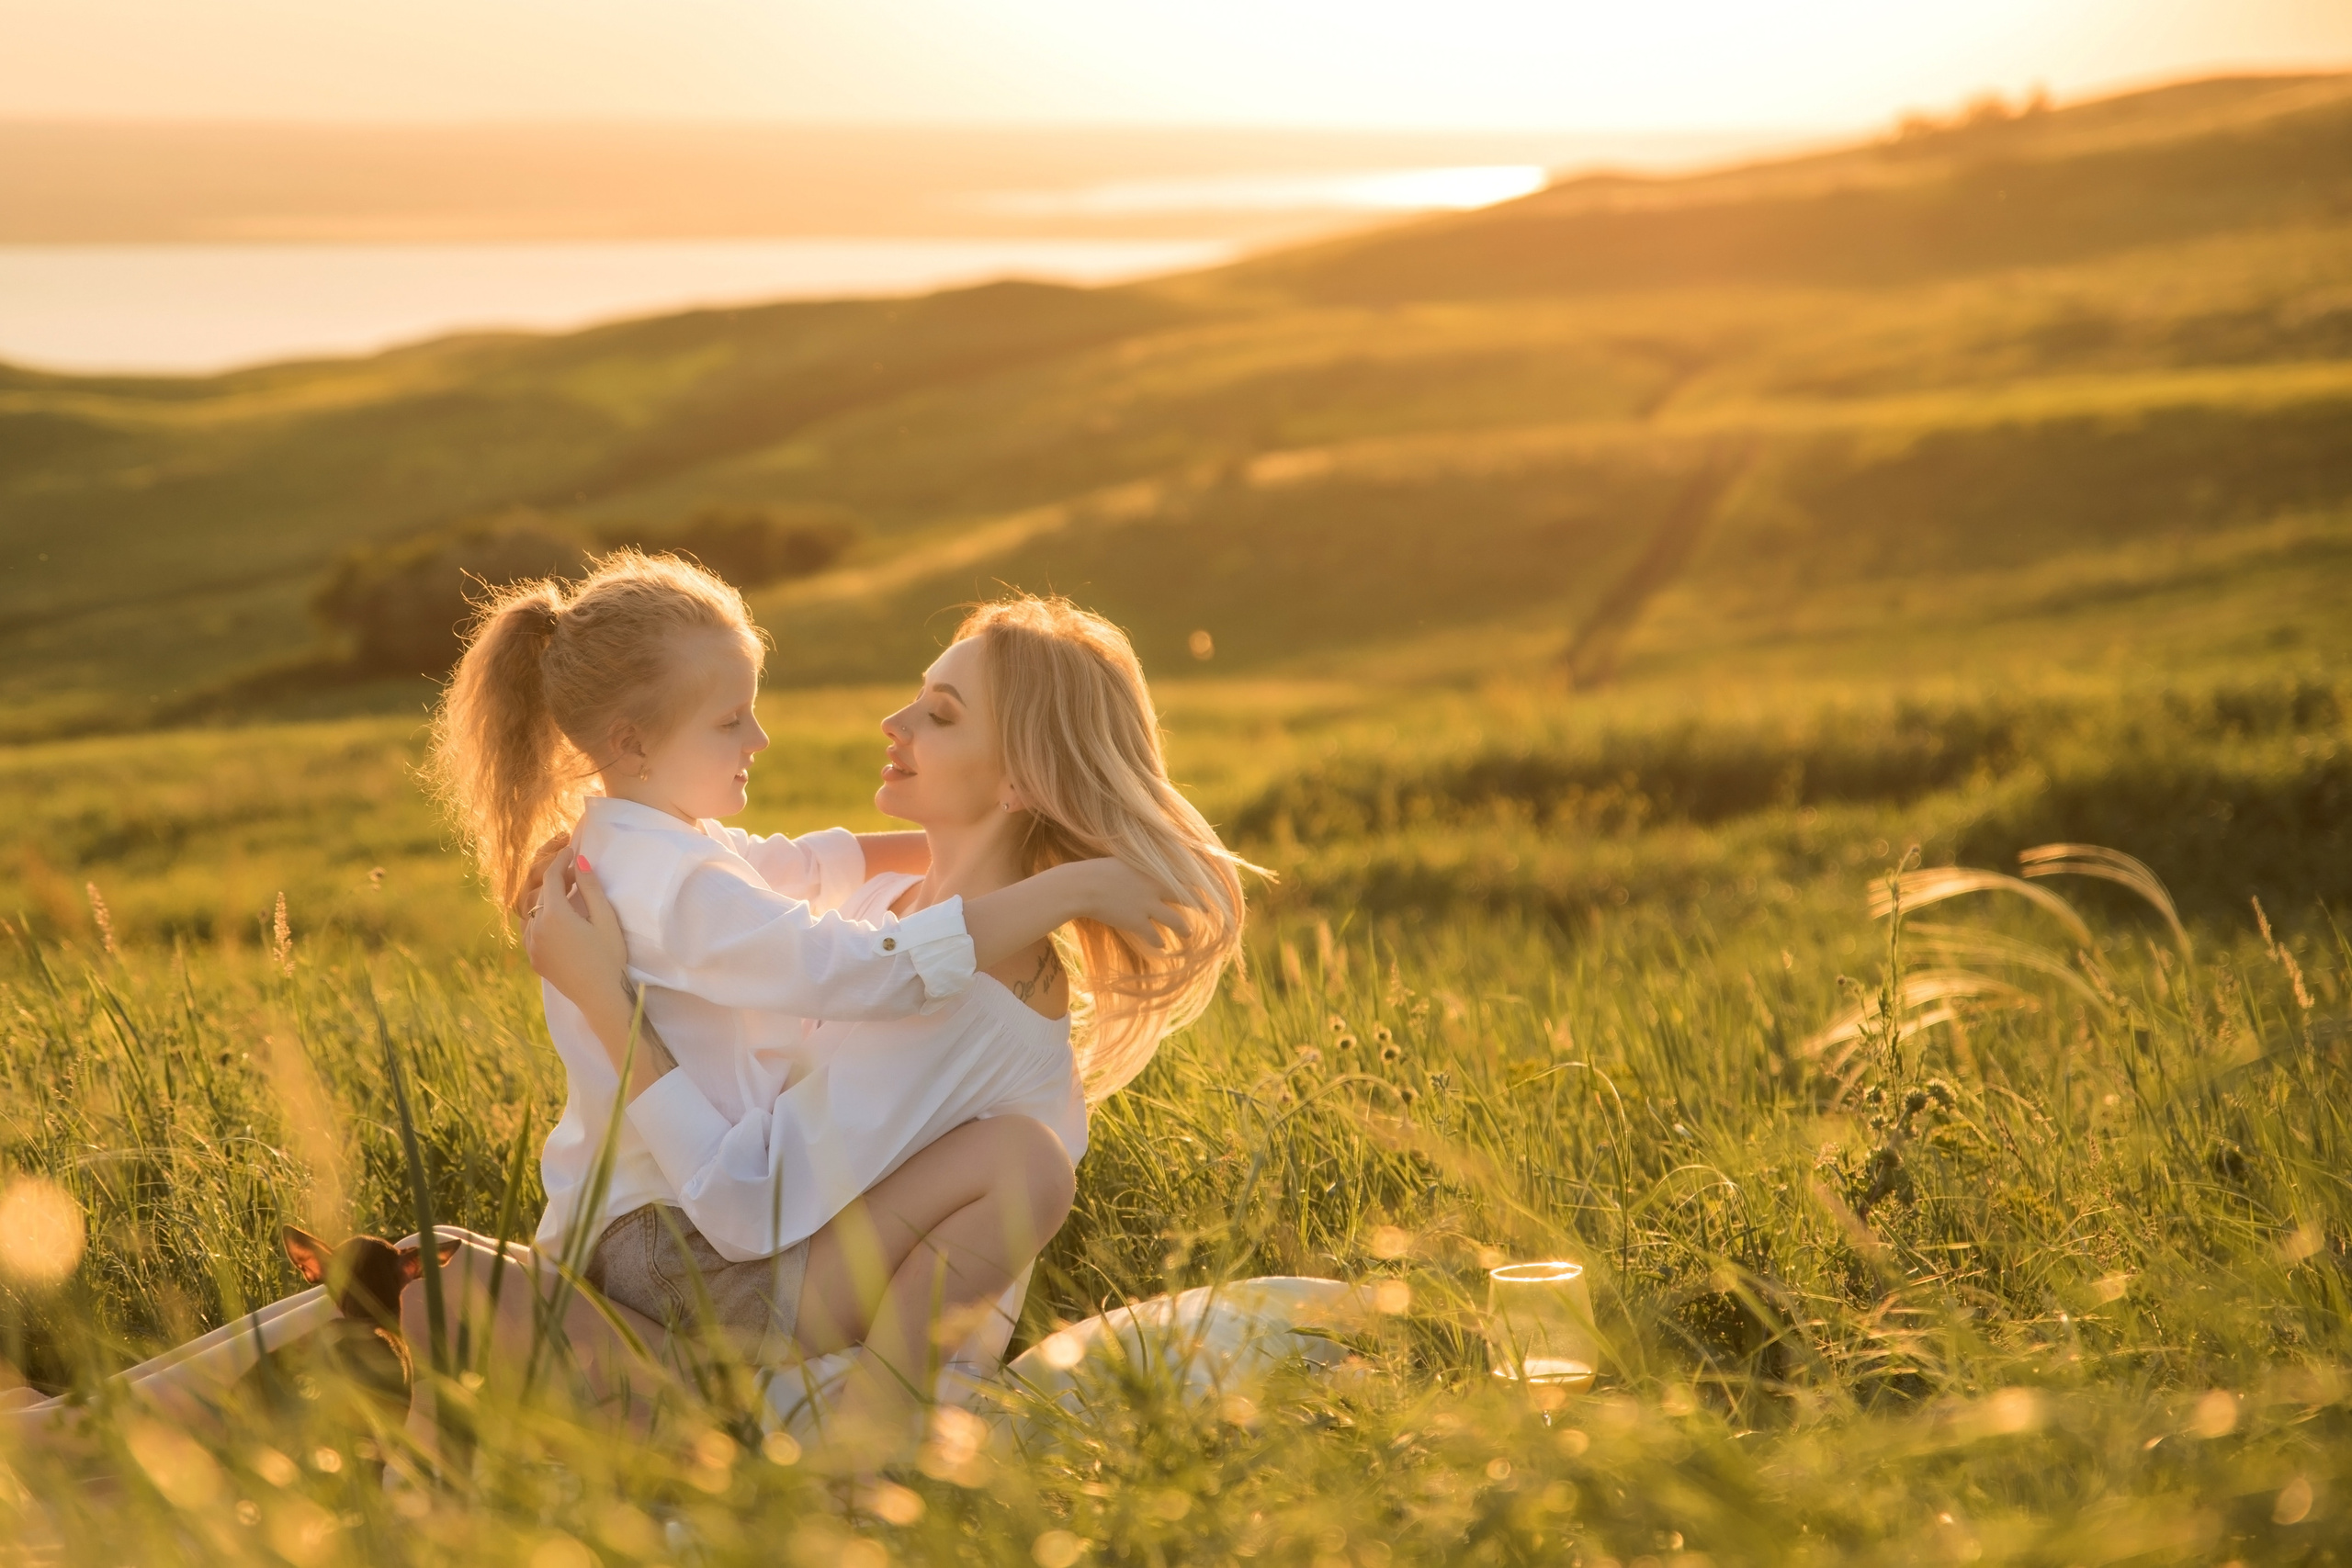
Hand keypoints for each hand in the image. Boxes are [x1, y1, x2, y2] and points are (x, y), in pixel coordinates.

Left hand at [522, 847, 630, 1004]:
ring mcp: (532, 945)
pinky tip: (557, 920)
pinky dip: (540, 919)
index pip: (551, 877)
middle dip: (554, 878)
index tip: (571, 851)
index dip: (561, 861)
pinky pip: (530, 930)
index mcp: (555, 915)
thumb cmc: (609, 956)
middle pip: (539, 892)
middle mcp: (536, 929)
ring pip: (531, 911)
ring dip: (545, 899)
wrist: (600, 995)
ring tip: (565, 896)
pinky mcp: (534, 959)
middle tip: (574, 873)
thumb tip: (579, 860)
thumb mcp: (605, 918)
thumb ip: (590, 887)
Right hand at [1073, 858, 1197, 952]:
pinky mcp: (1136, 922)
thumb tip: (1148, 868)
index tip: (1207, 886)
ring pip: (1176, 920)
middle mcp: (1155, 888)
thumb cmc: (1098, 870)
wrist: (1083, 886)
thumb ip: (1140, 867)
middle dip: (1199, 904)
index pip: (1184, 875)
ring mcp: (1147, 906)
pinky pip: (1155, 935)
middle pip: (1186, 897)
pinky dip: (1159, 941)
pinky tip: (1162, 945)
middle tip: (1208, 910)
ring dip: (1185, 929)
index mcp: (1153, 870)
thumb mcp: (1124, 861)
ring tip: (1189, 934)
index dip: (1197, 882)